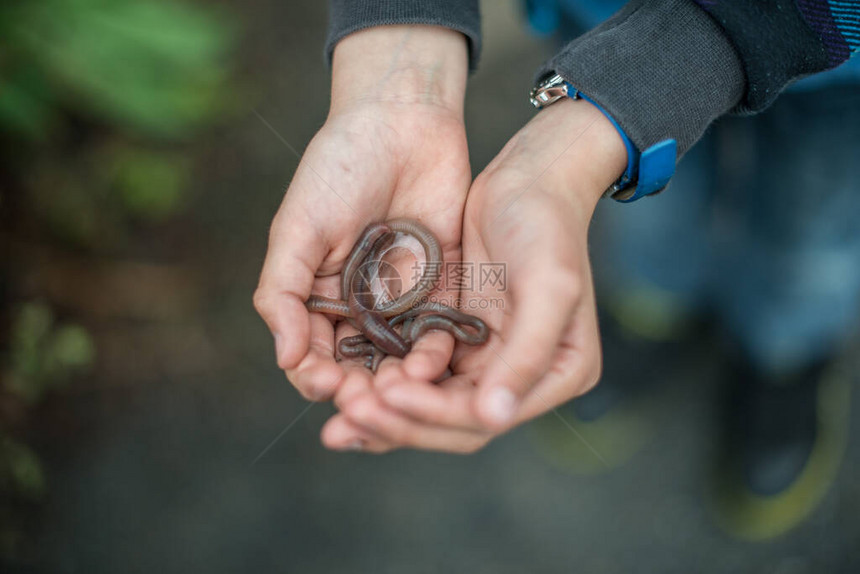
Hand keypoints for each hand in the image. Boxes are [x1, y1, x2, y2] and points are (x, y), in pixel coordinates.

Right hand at [254, 26, 470, 403]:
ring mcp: (402, 301)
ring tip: (403, 390)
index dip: (315, 376)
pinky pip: (440, 332)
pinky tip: (434, 364)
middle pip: (358, 367)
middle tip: (368, 402)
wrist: (401, 121)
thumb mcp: (298, 229)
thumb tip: (284, 357)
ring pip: (400, 359)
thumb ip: (284, 293)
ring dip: (399, 381)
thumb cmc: (339, 169)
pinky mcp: (444, 288)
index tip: (325, 385)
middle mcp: (359, 308)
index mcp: (317, 297)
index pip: (312, 355)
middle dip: (361, 389)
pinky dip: (436, 352)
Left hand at [323, 98, 626, 452]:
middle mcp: (519, 378)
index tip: (389, 395)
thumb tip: (493, 417)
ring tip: (337, 412)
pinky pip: (415, 371)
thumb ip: (527, 353)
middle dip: (397, 422)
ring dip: (382, 410)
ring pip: (427, 403)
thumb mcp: (549, 286)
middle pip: (450, 423)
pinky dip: (383, 379)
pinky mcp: (454, 336)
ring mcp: (485, 361)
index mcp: (557, 375)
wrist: (530, 177)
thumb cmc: (547, 225)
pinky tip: (346, 382)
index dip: (433, 414)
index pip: (484, 418)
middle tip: (345, 417)